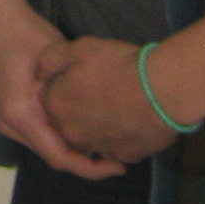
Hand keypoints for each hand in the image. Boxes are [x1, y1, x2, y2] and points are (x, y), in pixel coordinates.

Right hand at [0, 0, 118, 178]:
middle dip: (90, 158)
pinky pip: (45, 126)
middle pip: (58, 152)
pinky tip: (90, 125)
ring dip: (79, 144)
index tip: (118, 167)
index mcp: (23, 110)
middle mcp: (15, 117)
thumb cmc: (20, 25)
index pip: (59, 153)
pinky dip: (67, 130)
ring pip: (52, 140)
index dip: (90, 165)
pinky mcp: (17, 101)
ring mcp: (13, 111)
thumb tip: (105, 85)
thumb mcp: (53, 49)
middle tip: (128, 157)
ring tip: (115, 144)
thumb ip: (74, 72)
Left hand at [34, 37, 179, 166]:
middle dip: (77, 108)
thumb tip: (40, 73)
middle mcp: (72, 134)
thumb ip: (51, 59)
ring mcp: (99, 148)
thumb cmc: (120, 66)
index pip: (48, 98)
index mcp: (57, 107)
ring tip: (114, 104)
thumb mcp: (79, 48)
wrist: (164, 91)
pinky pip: (115, 148)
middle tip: (99, 89)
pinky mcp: (125, 156)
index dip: (62, 85)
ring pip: (90, 137)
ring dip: (96, 125)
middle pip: (67, 121)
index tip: (79, 75)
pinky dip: (118, 137)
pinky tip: (130, 119)